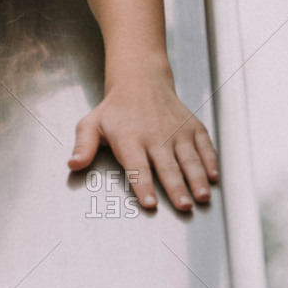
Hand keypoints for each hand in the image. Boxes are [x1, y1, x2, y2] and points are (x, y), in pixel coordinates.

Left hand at [68, 67, 218, 211]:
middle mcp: (155, 135)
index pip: (137, 166)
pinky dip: (210, 160)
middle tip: (183, 206)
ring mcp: (176, 131)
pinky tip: (213, 176)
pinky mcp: (192, 127)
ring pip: (188, 158)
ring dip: (197, 178)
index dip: (143, 185)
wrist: (141, 81)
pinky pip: (204, 145)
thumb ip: (82, 146)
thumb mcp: (91, 124)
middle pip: (166, 165)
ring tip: (201, 196)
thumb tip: (73, 164)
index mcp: (129, 137)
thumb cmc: (115, 110)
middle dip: (176, 187)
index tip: (149, 202)